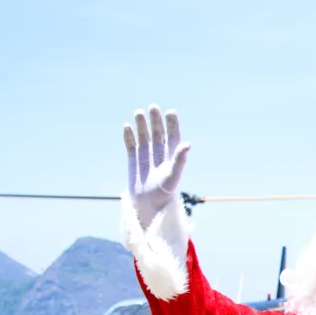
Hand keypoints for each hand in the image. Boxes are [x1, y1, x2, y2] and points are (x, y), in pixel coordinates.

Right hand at [124, 105, 190, 228]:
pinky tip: (127, 127)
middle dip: (155, 121)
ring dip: (141, 125)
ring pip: (144, 137)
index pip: (173, 136)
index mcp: (172, 157)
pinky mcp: (134, 162)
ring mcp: (146, 157)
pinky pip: (131, 146)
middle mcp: (160, 155)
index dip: (172, 124)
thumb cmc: (165, 193)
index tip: (170, 111)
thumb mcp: (174, 174)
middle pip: (158, 133)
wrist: (149, 207)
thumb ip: (180, 159)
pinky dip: (129, 137)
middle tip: (153, 107)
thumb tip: (188, 143)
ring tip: (138, 112)